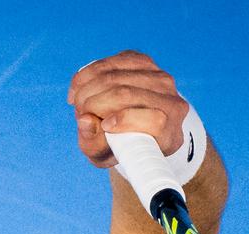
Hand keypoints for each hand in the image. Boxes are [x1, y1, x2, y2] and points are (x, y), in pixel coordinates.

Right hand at [69, 51, 189, 168]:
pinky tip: (78, 89)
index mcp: (169, 132)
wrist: (134, 129)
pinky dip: (87, 74)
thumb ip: (94, 144)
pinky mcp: (143, 61)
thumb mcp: (105, 156)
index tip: (105, 126)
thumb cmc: (120, 148)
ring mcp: (158, 77)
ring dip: (86, 89)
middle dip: (93, 103)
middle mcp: (170, 101)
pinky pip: (110, 62)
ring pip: (114, 76)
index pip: (155, 121)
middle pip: (126, 94)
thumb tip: (85, 120)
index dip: (125, 121)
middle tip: (80, 114)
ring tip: (78, 103)